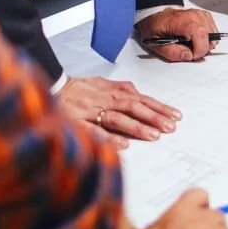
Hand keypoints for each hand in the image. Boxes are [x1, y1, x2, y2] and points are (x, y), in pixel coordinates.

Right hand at [58, 76, 180, 149]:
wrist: (52, 87)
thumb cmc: (78, 89)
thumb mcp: (102, 83)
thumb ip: (120, 88)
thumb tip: (138, 92)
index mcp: (113, 91)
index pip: (142, 99)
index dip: (159, 107)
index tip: (176, 116)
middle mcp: (105, 100)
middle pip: (134, 107)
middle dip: (154, 117)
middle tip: (170, 127)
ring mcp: (92, 111)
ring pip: (118, 118)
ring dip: (137, 127)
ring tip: (154, 136)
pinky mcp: (78, 122)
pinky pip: (95, 131)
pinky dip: (109, 137)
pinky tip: (124, 144)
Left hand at [138, 8, 219, 61]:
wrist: (156, 16)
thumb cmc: (156, 27)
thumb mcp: (156, 43)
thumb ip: (172, 52)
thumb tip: (189, 56)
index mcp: (181, 21)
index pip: (200, 35)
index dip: (199, 50)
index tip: (192, 56)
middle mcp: (193, 15)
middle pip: (209, 36)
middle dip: (202, 49)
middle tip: (190, 51)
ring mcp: (200, 14)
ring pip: (213, 34)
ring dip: (205, 44)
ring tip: (192, 44)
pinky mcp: (204, 16)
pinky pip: (213, 30)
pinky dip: (207, 38)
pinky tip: (197, 39)